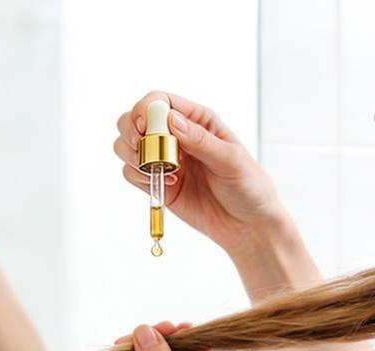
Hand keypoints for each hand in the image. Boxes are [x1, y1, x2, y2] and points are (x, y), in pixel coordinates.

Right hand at [113, 91, 287, 257]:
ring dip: (133, 156)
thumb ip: (200, 140)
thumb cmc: (248, 187)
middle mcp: (176, 135)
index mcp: (197, 120)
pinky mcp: (156, 182)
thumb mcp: (231, 160)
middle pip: (134, 119)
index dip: (145, 110)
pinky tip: (165, 184)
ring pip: (126, 145)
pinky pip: (130, 172)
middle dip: (130, 131)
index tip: (144, 128)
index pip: (160, 101)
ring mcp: (164, 159)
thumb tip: (171, 120)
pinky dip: (138, 177)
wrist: (246, 225)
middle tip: (139, 148)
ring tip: (158, 170)